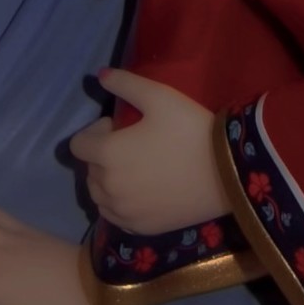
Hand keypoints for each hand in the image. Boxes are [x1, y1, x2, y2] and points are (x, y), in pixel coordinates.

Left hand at [69, 67, 228, 235]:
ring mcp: (122, 212)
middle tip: (132, 143)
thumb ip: (125, 84)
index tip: (119, 125)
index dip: (95, 130)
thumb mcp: (160, 96)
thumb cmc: (190, 130)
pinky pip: (115, 215)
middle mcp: (108, 188)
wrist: (225, 172)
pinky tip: (144, 189)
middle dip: (102, 154)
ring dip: (108, 179)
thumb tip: (100, 75)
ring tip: (136, 167)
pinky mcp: (139, 229)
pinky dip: (120, 202)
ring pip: (99, 195)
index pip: (78, 145)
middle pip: (88, 169)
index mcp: (107, 154)